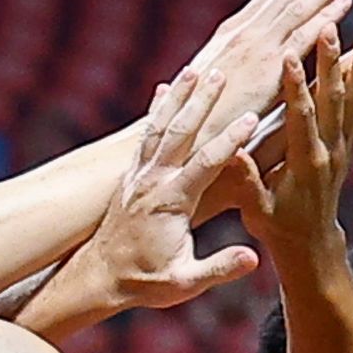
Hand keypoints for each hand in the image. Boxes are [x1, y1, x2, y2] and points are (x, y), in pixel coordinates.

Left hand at [66, 68, 267, 313]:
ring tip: (196, 69)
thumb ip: (218, 268)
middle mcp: (152, 181)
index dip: (229, 141)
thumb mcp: (184, 283)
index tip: (252, 119)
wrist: (99, 278)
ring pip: (160, 126)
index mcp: (171, 203)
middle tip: (220, 73)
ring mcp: (138, 175)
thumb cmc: (145, 282)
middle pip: (180, 132)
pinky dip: (155, 110)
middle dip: (201, 102)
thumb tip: (253, 258)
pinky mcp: (130, 175)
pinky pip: (144, 135)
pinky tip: (163, 89)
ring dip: (178, 97)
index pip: (205, 164)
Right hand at [183, 0, 352, 113]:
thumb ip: (234, 63)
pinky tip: (346, 2)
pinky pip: (299, 41)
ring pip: (297, 5)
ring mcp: (253, 53)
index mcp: (231, 35)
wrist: (173, 147)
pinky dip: (323, 18)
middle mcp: (242, 35)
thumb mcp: (211, 81)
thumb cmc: (190, 122)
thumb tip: (246, 53)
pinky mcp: (263, 77)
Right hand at [234, 31, 352, 242]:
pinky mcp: (349, 143)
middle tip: (333, 28)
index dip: (294, 87)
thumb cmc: (277, 226)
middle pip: (333, 100)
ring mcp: (343, 146)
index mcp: (304, 163)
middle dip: (332, 63)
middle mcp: (329, 150)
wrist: (311, 245)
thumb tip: (230, 153)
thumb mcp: (257, 210)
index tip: (288, 56)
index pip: (300, 118)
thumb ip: (248, 181)